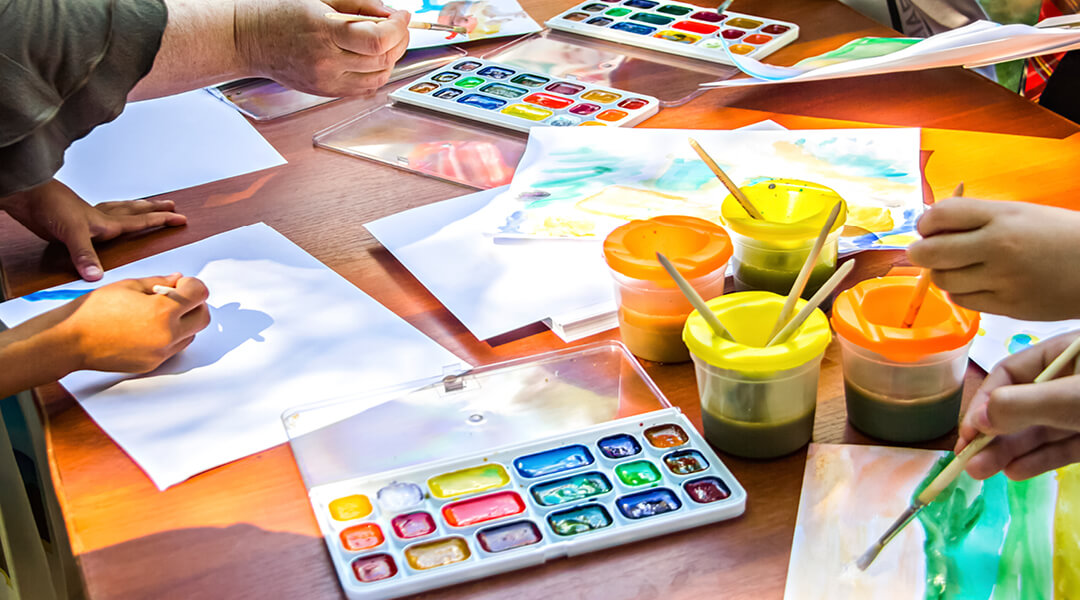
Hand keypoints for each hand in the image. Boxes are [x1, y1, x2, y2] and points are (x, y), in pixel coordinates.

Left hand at [0, 179, 186, 281]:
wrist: (26, 195)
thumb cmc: (48, 207)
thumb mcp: (70, 233)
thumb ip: (84, 255)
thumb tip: (97, 276)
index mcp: (106, 223)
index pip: (142, 221)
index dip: (162, 220)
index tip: (181, 219)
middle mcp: (101, 219)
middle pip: (135, 211)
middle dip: (155, 209)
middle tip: (172, 205)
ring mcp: (87, 218)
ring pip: (119, 209)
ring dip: (134, 207)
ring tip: (145, 205)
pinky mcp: (74, 221)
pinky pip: (100, 214)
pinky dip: (108, 213)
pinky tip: (103, 218)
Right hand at [52, 274, 211, 372]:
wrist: (71, 340)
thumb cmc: (94, 311)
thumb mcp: (129, 286)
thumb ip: (159, 282)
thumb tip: (177, 279)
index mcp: (162, 311)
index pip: (199, 294)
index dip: (193, 285)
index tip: (183, 283)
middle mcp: (166, 335)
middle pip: (203, 317)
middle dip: (195, 304)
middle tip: (178, 297)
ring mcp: (160, 352)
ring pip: (191, 335)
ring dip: (185, 322)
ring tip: (160, 313)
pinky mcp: (152, 364)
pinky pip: (174, 348)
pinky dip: (171, 336)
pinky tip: (150, 327)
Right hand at [236, 0, 410, 96]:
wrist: (248, 38)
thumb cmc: (278, 12)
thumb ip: (360, 4)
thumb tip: (391, 16)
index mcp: (323, 31)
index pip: (377, 39)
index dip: (398, 28)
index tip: (403, 16)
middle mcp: (326, 61)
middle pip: (382, 59)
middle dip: (399, 41)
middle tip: (398, 27)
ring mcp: (326, 81)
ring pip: (378, 77)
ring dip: (391, 58)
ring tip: (385, 41)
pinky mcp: (325, 92)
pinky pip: (364, 88)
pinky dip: (376, 73)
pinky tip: (371, 57)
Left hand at [907, 197, 1079, 319]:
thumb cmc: (1058, 235)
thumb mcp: (1019, 213)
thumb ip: (976, 219)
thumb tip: (931, 229)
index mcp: (1001, 217)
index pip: (939, 216)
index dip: (925, 223)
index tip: (928, 228)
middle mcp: (998, 248)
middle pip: (930, 253)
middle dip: (920, 253)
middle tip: (924, 252)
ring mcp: (1002, 280)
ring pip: (943, 281)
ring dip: (943, 274)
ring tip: (960, 267)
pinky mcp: (1007, 307)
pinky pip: (964, 301)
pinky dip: (961, 293)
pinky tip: (977, 283)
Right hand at [956, 331, 1079, 479]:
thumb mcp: (1068, 395)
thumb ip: (1022, 404)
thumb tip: (976, 420)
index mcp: (1063, 354)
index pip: (1010, 373)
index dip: (985, 402)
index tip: (969, 431)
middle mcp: (1069, 381)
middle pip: (1020, 406)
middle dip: (992, 434)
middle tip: (967, 459)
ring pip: (1038, 430)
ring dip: (1008, 452)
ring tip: (980, 471)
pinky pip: (1061, 447)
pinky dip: (1038, 460)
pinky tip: (1014, 471)